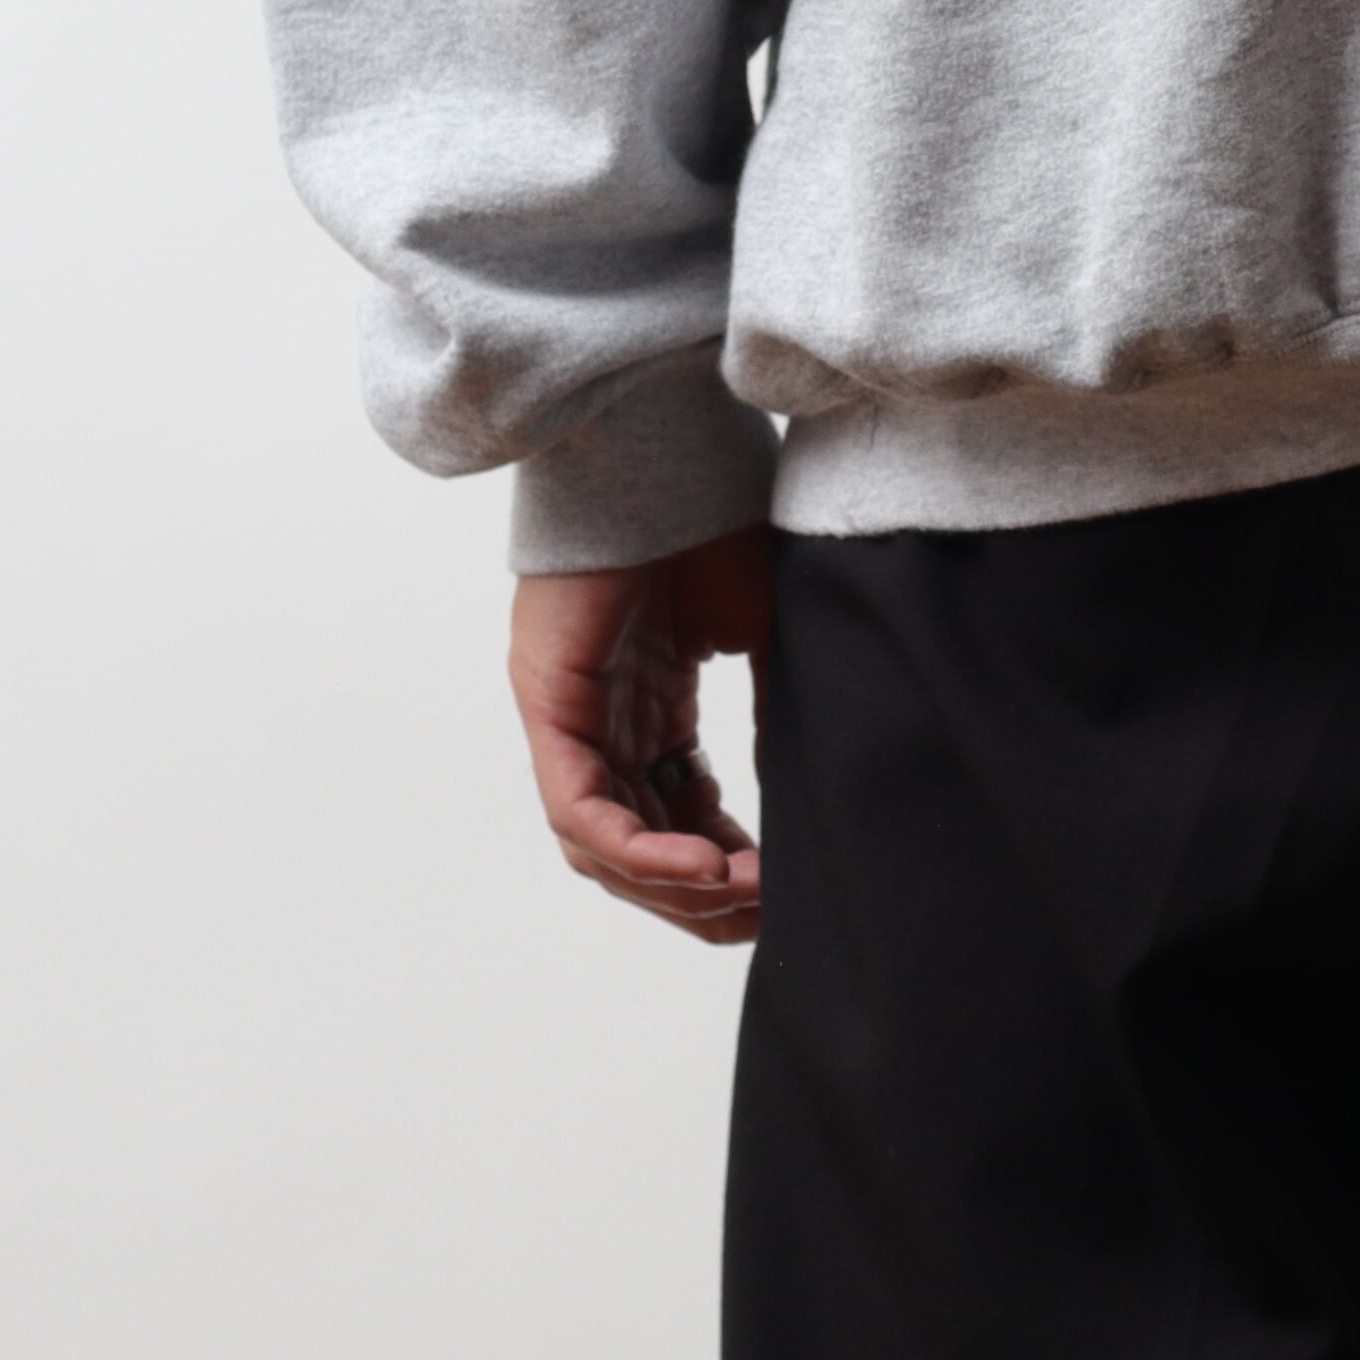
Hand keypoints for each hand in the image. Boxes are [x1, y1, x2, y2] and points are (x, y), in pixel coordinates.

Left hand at [509, 528, 774, 943]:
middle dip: (700, 894)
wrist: (664, 444)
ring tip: (741, 895)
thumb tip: (811, 791)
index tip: (779, 888)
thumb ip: (777, 708)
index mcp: (646, 705)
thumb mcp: (764, 630)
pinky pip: (579, 809)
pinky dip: (637, 849)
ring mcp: (567, 715)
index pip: (674, 816)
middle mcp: (599, 721)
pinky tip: (701, 865)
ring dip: (673, 883)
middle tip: (763, 915)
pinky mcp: (548, 701)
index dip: (725, 863)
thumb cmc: (714, 517)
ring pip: (602, 845)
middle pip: (635, 846)